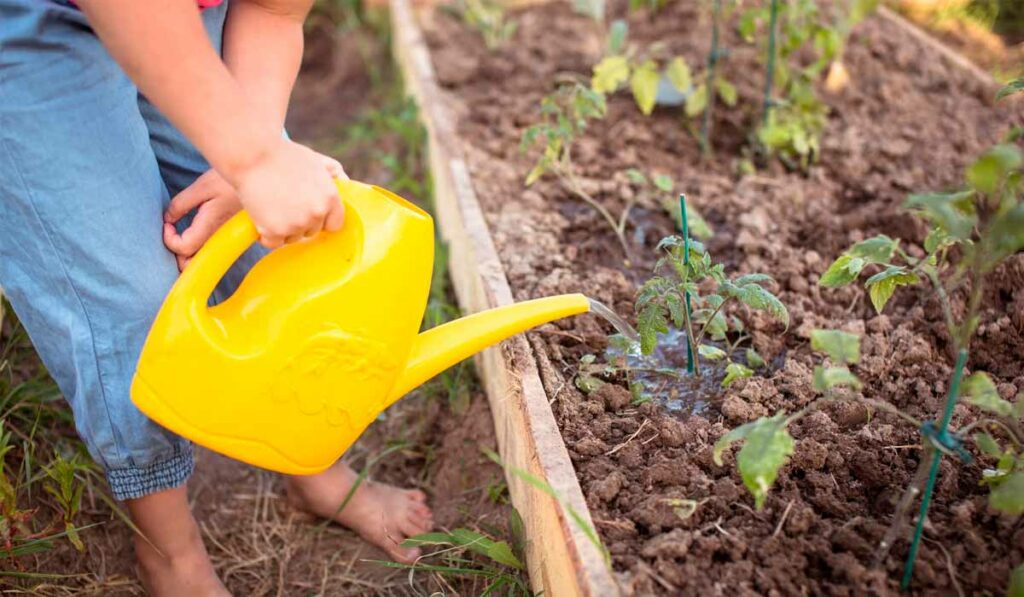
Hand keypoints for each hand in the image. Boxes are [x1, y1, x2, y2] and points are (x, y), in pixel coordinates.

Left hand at [162, 169, 242, 270]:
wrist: (257, 180)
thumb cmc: (229, 181)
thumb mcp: (201, 187)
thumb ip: (180, 204)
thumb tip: (167, 219)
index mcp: (210, 226)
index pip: (183, 248)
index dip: (169, 240)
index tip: (167, 224)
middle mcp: (218, 239)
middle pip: (192, 264)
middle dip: (176, 256)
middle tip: (171, 236)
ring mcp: (225, 240)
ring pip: (202, 261)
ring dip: (187, 256)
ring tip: (179, 237)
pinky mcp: (229, 237)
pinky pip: (210, 253)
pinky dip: (197, 251)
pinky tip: (192, 237)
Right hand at [232, 138, 346, 248]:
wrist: (252, 154)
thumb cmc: (283, 155)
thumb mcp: (316, 160)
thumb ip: (334, 173)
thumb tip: (348, 184)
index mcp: (331, 198)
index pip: (334, 224)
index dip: (321, 219)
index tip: (308, 212)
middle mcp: (317, 213)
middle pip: (311, 231)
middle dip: (300, 222)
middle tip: (284, 202)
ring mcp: (297, 224)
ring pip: (291, 238)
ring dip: (282, 228)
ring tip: (271, 205)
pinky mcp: (275, 231)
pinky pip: (272, 242)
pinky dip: (265, 234)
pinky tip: (261, 216)